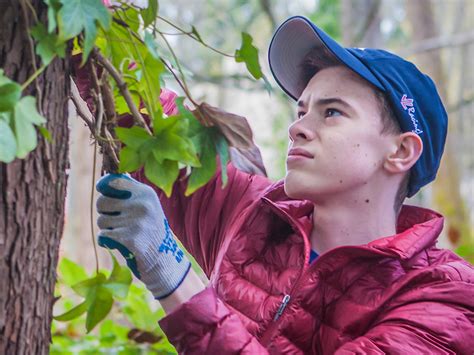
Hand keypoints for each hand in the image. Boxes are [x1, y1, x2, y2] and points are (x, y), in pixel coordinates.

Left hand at [95, 174, 190, 298]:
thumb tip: (107, 180)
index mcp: (146, 193)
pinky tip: (120, 244)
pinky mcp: (130, 238)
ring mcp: (137, 221)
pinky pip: (103, 236)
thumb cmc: (151, 231)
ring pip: (101, 221)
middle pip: (102, 202)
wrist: (164, 259)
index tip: (105, 195)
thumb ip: (130, 192)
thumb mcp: (147, 206)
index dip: (104, 189)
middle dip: (105, 214)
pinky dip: (107, 242)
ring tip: (124, 234)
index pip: (113, 182)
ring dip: (107, 230)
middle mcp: (142, 204)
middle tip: (118, 222)